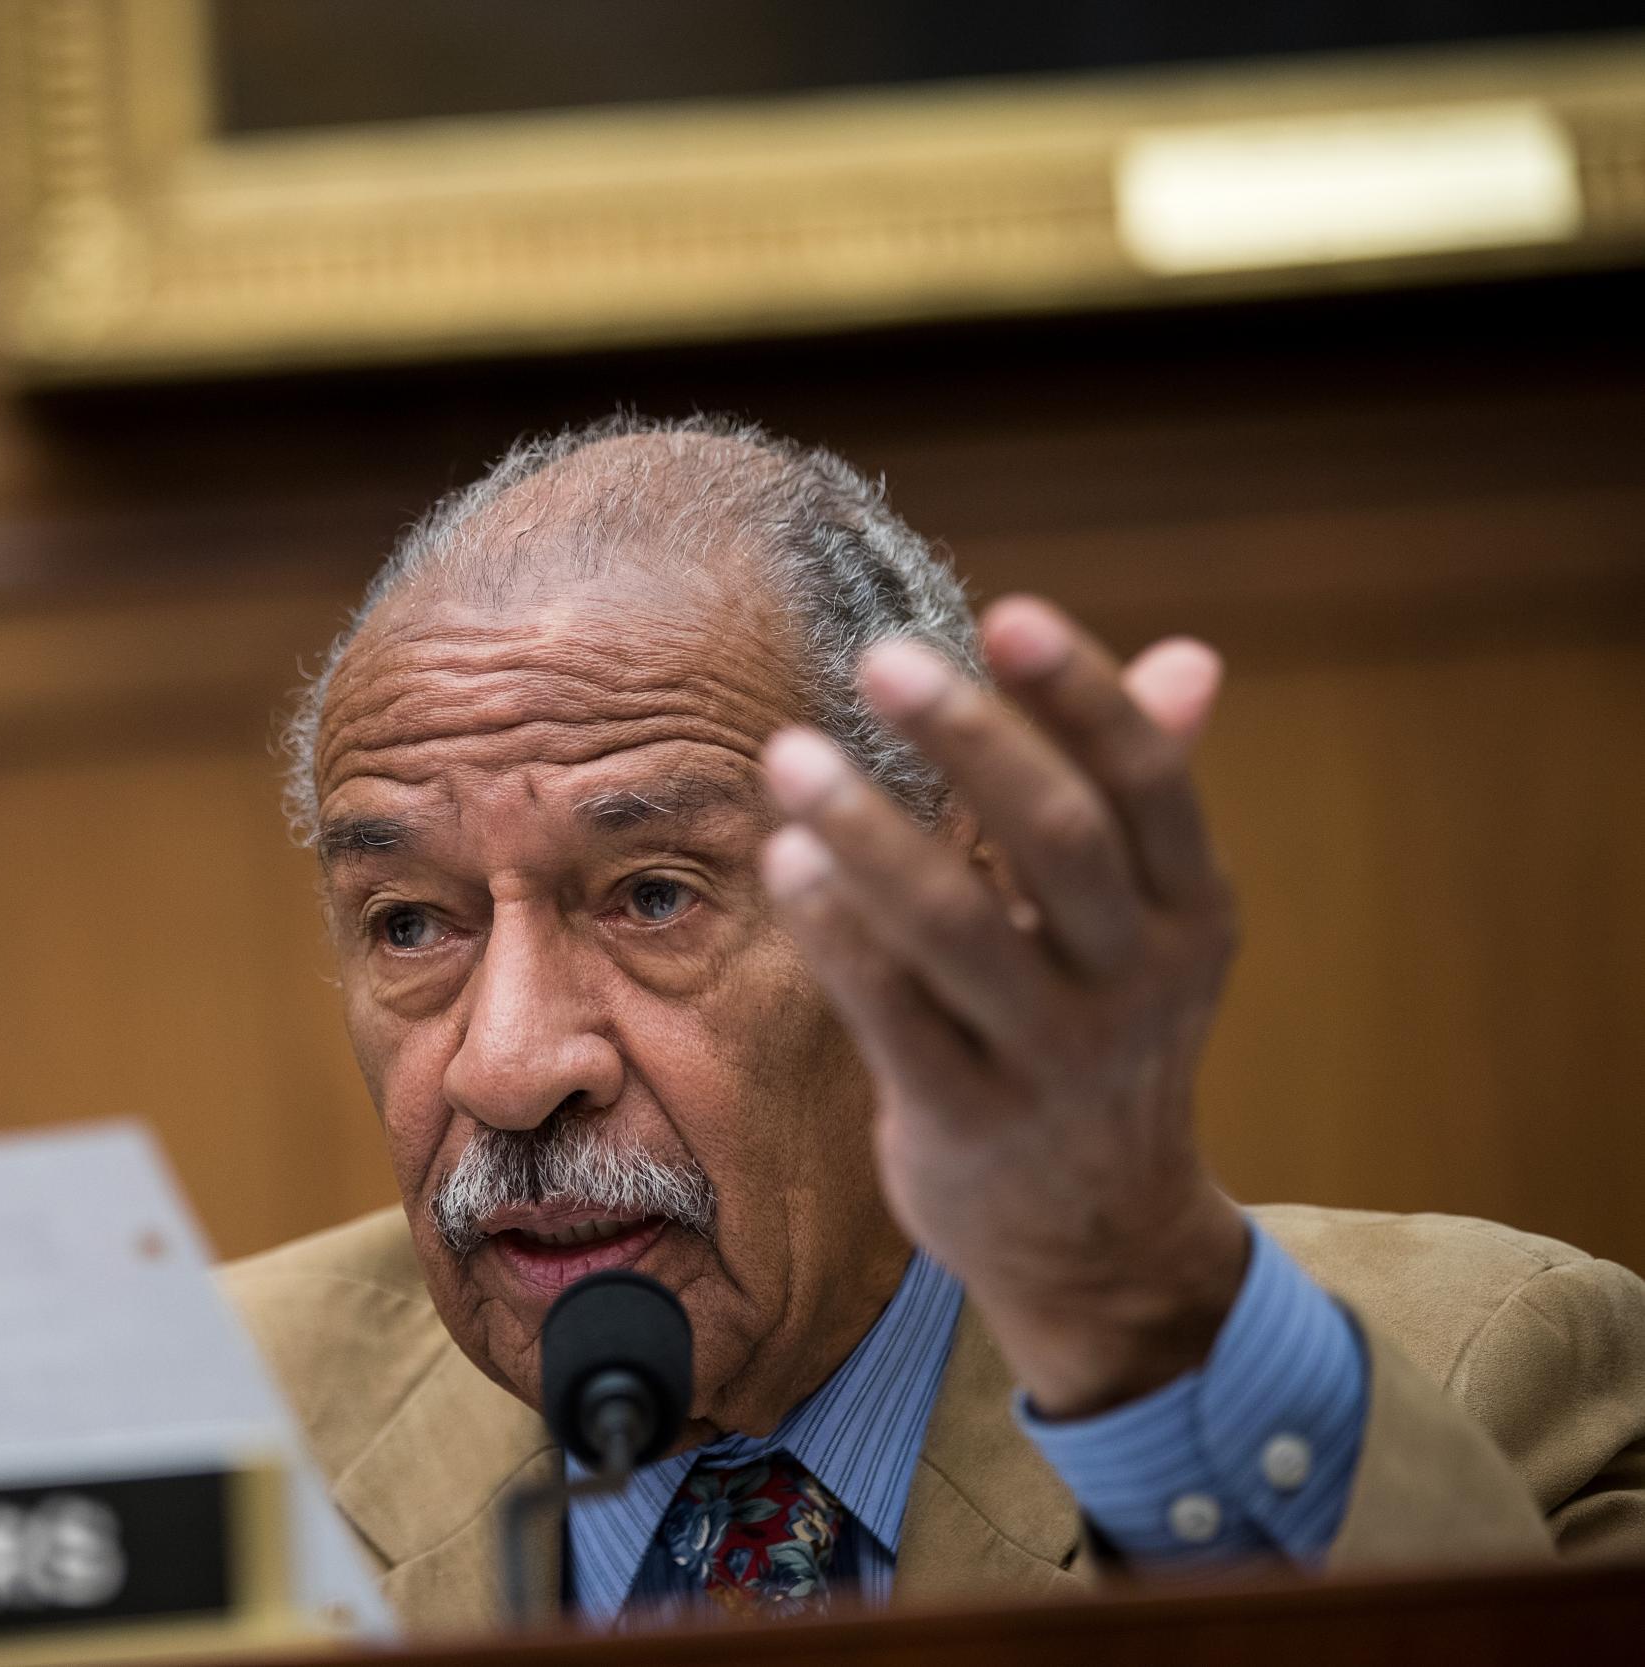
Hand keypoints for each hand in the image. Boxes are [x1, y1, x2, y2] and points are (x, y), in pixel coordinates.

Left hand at [759, 596, 1248, 1418]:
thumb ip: (1145, 797)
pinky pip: (891, 1014)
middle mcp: (1138, 982)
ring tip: (789, 754)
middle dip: (971, 740)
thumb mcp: (1150, 929)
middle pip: (1059, 839)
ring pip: (957, 928)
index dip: (1083, 696)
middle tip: (879, 657)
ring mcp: (1053, 1060)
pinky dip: (838, 933)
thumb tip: (1192, 654)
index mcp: (1191, 913)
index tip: (1006, 613)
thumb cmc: (1099, 1040)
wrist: (1098, 1242)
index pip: (1148, 785)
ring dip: (868, 832)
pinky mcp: (966, 1122)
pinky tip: (785, 863)